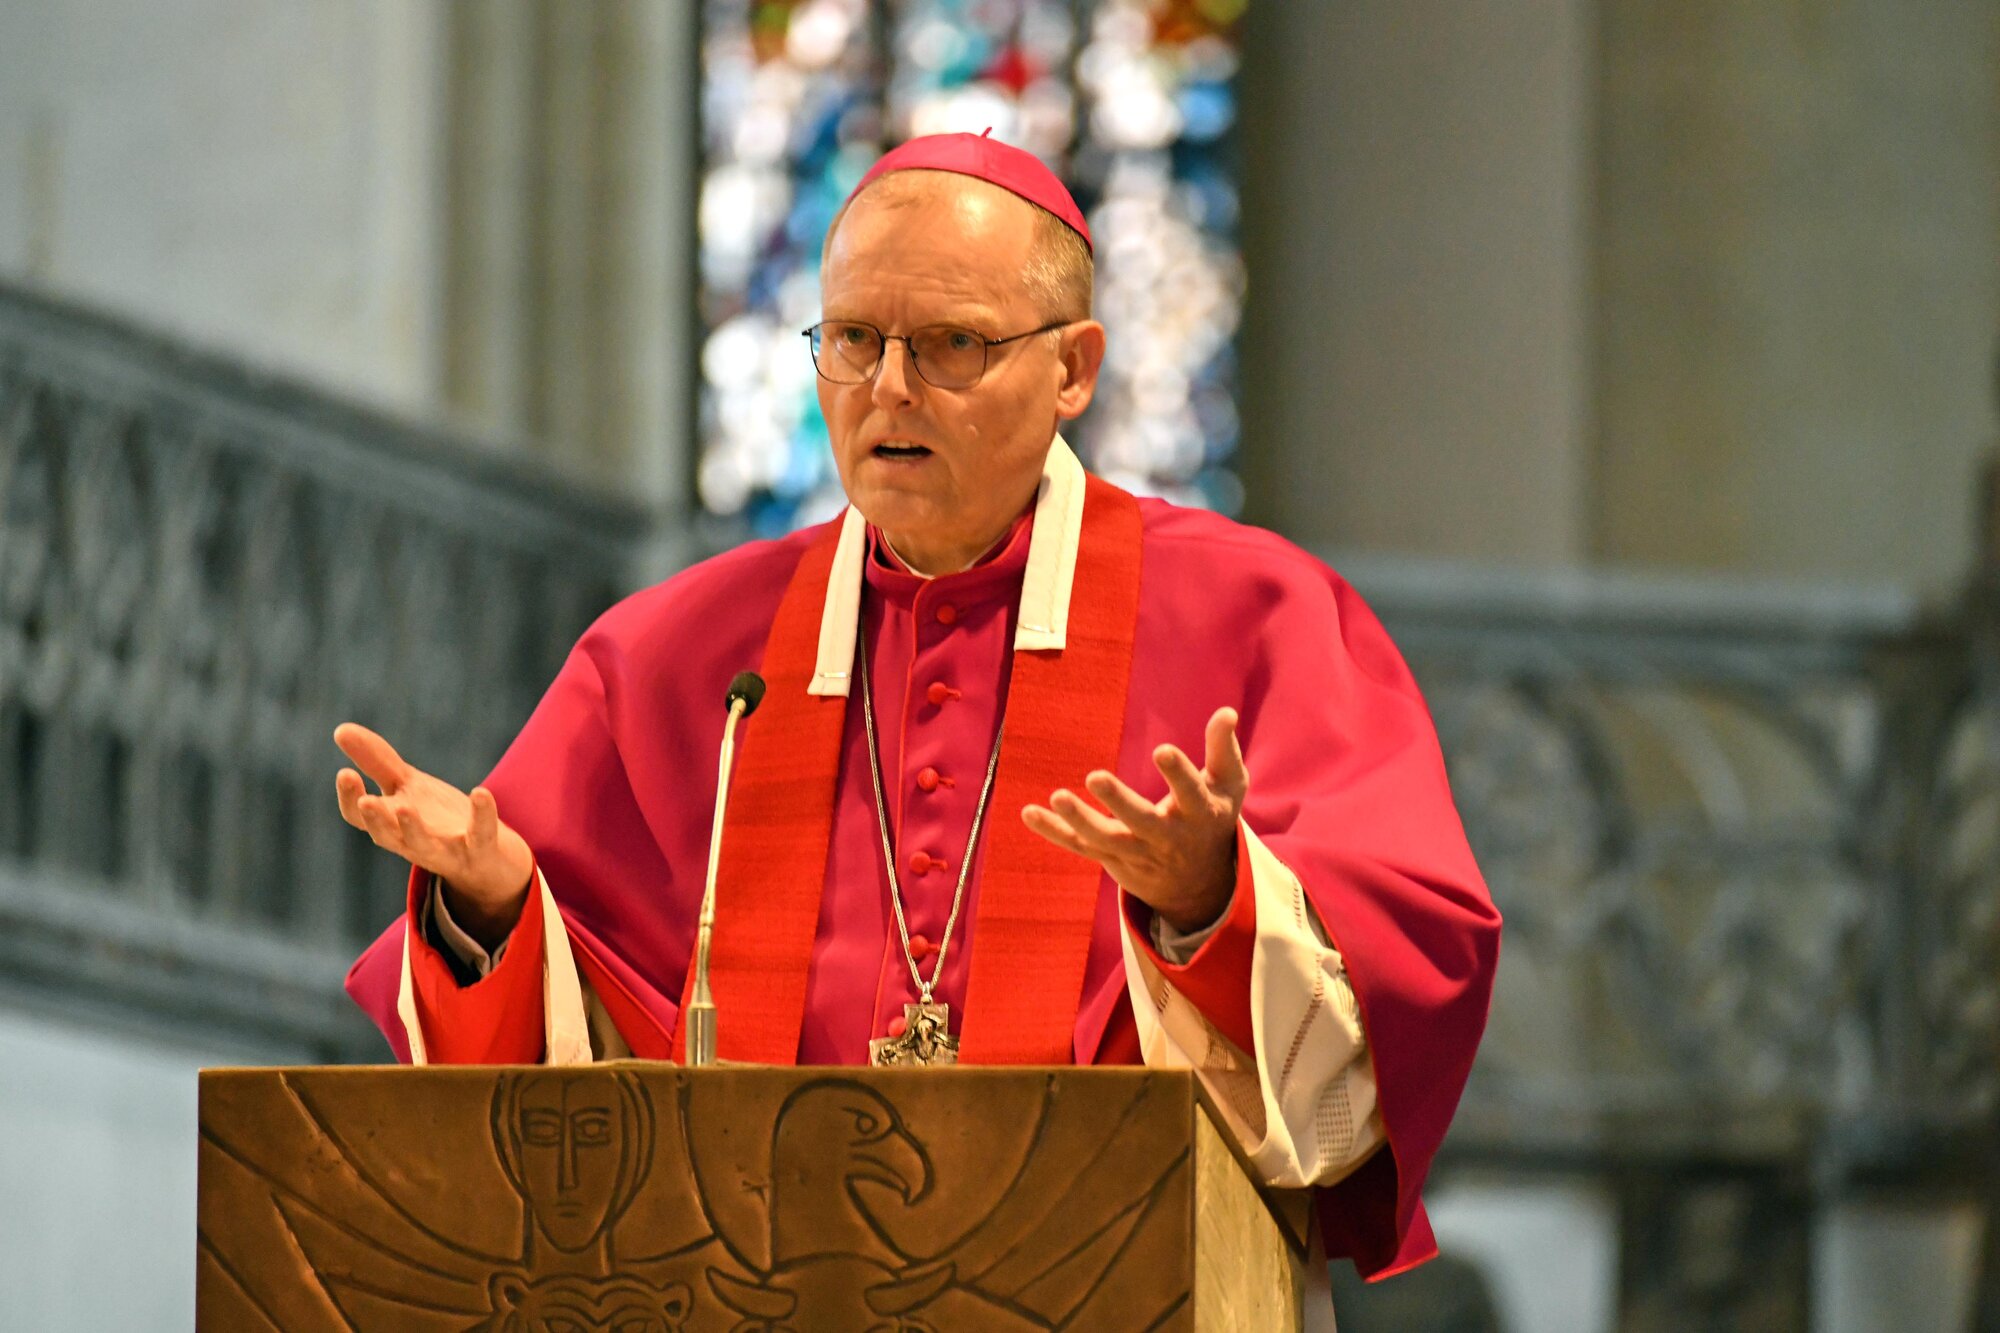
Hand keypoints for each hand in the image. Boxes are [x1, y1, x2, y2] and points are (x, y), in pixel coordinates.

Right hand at [333, 722, 533, 945]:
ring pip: (423, 846)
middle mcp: (411, 842)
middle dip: (375, 819)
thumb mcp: (406, 786)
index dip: (350, 798)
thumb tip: (340, 729)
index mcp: (391, 824)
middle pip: (386, 835)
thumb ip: (376, 761)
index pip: (359, 817)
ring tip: (406, 808)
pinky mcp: (479, 850)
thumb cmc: (436, 819)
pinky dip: (482, 815)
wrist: (486, 859)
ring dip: (413, 828)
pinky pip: (481, 835)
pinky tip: (480, 792)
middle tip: (366, 801)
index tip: (345, 773)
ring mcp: (445, 850)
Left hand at [1022, 707, 1247, 934]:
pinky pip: (1079, 846)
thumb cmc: (1211, 817)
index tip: (1162, 750)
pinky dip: (1054, 832)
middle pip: (1141, 822)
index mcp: (1199, 814)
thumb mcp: (1228, 786)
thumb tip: (1225, 712)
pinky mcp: (1111, 859)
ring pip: (1105, 840)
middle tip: (1094, 776)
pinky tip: (1029, 813)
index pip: (1190, 793)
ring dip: (1079, 821)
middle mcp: (1166, 837)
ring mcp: (1136, 852)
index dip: (1178, 774)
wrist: (1199, 884)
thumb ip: (1224, 749)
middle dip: (1119, 802)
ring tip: (1057, 797)